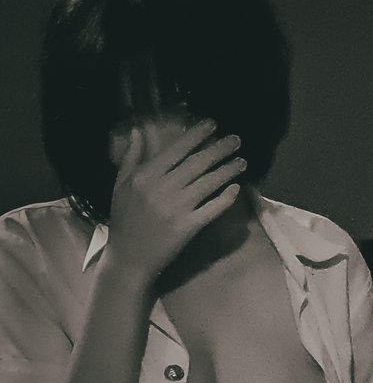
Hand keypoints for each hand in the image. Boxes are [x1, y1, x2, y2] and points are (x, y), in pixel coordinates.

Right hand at [107, 118, 245, 284]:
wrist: (128, 258)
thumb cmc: (124, 221)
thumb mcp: (120, 185)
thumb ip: (131, 157)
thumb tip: (138, 130)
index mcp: (146, 176)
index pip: (176, 150)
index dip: (196, 135)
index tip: (212, 124)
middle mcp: (162, 189)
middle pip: (196, 164)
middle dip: (219, 149)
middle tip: (236, 139)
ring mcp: (177, 209)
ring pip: (208, 184)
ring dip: (227, 170)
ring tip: (242, 161)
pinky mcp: (188, 228)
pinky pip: (211, 209)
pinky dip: (225, 198)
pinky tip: (236, 188)